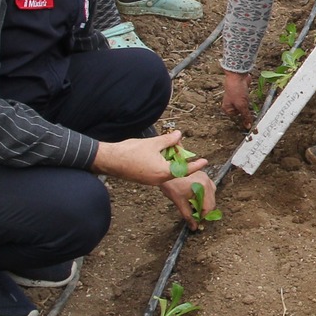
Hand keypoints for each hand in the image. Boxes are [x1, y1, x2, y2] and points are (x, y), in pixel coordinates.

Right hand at [93, 130, 207, 186]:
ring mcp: (151, 181)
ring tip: (169, 149)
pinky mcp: (144, 179)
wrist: (110, 160)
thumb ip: (168, 139)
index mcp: (163, 172)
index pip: (184, 169)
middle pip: (176, 170)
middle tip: (180, 147)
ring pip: (166, 171)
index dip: (196, 165)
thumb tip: (179, 134)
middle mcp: (158, 179)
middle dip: (180, 160)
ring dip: (170, 162)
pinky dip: (162, 164)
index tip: (205, 161)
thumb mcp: (153, 143)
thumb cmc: (130, 151)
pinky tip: (158, 154)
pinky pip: (158, 173)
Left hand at [161, 173, 218, 228]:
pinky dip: (204, 196)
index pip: (209, 207)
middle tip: (196, 217)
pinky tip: (195, 199)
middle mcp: (207, 181)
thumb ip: (188, 216)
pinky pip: (209, 189)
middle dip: (204, 211)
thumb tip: (194, 227)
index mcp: (203, 186)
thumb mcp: (179, 202)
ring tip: (194, 208)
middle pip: (212, 202)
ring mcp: (206, 177)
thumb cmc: (171, 184)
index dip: (203, 216)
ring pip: (211, 196)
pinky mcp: (203, 176)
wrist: (165, 171)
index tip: (198, 222)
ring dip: (205, 204)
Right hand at [221, 71, 255, 127]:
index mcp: (227, 109)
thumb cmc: (236, 90)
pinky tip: (248, 96)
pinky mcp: (241, 94)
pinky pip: (246, 100)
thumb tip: (248, 127)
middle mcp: (230, 104)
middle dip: (246, 111)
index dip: (243, 118)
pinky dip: (249, 99)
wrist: (238, 75)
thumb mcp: (241, 105)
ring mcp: (235, 99)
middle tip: (249, 109)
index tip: (250, 119)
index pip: (237, 118)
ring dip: (248, 105)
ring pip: (244, 106)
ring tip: (246, 99)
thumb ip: (245, 116)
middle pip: (241, 112)